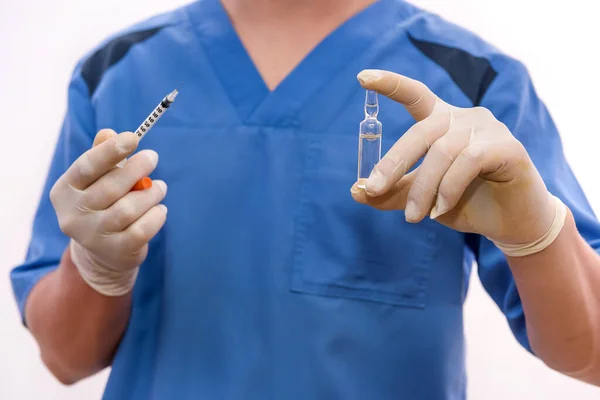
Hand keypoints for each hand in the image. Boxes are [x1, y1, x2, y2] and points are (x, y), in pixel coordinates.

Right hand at [50, 129, 167, 294]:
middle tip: (153, 157)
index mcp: (65, 191)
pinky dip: (156, 215)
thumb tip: (108, 133)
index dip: (110, 151)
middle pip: (111, 187)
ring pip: (129, 208)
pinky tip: (159, 209)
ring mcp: (92, 236)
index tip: (133, 137)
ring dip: (151, 193)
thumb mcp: (98, 180)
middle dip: (137, 169)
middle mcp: (73, 215)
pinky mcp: (115, 251)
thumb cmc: (103, 205)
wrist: (104, 253)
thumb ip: (104, 157)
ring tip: (160, 187)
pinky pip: (142, 229)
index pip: (86, 167)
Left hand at [351, 69, 560, 248]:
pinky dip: (449, 188)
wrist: (510, 223)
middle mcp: (463, 118)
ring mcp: (487, 128)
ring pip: (442, 152)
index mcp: (441, 122)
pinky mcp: (507, 146)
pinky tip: (441, 210)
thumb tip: (356, 191)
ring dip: (423, 188)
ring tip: (415, 217)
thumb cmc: (464, 203)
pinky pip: (469, 160)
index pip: (415, 95)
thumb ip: (392, 192)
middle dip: (393, 162)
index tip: (362, 77)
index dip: (390, 84)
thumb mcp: (421, 198)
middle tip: (373, 190)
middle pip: (421, 131)